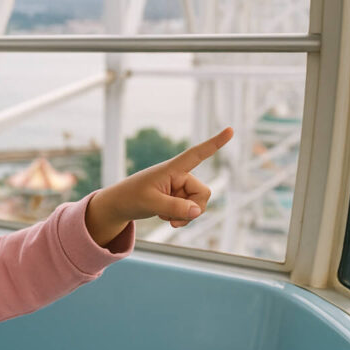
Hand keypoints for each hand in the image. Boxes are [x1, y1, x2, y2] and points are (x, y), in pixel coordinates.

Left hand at [86, 127, 233, 246]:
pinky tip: (166, 218)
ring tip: (166, 218)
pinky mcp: (178, 198)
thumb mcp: (151, 203)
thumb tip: (197, 211)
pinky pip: (191, 211)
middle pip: (203, 193)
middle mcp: (179, 176)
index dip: (214, 143)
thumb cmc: (131, 197)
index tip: (230, 129)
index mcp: (172, 169)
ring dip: (185, 216)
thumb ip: (175, 208)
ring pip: (198, 205)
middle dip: (194, 208)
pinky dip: (181, 218)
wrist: (119, 206)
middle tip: (174, 220)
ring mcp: (179, 188)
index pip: (196, 153)